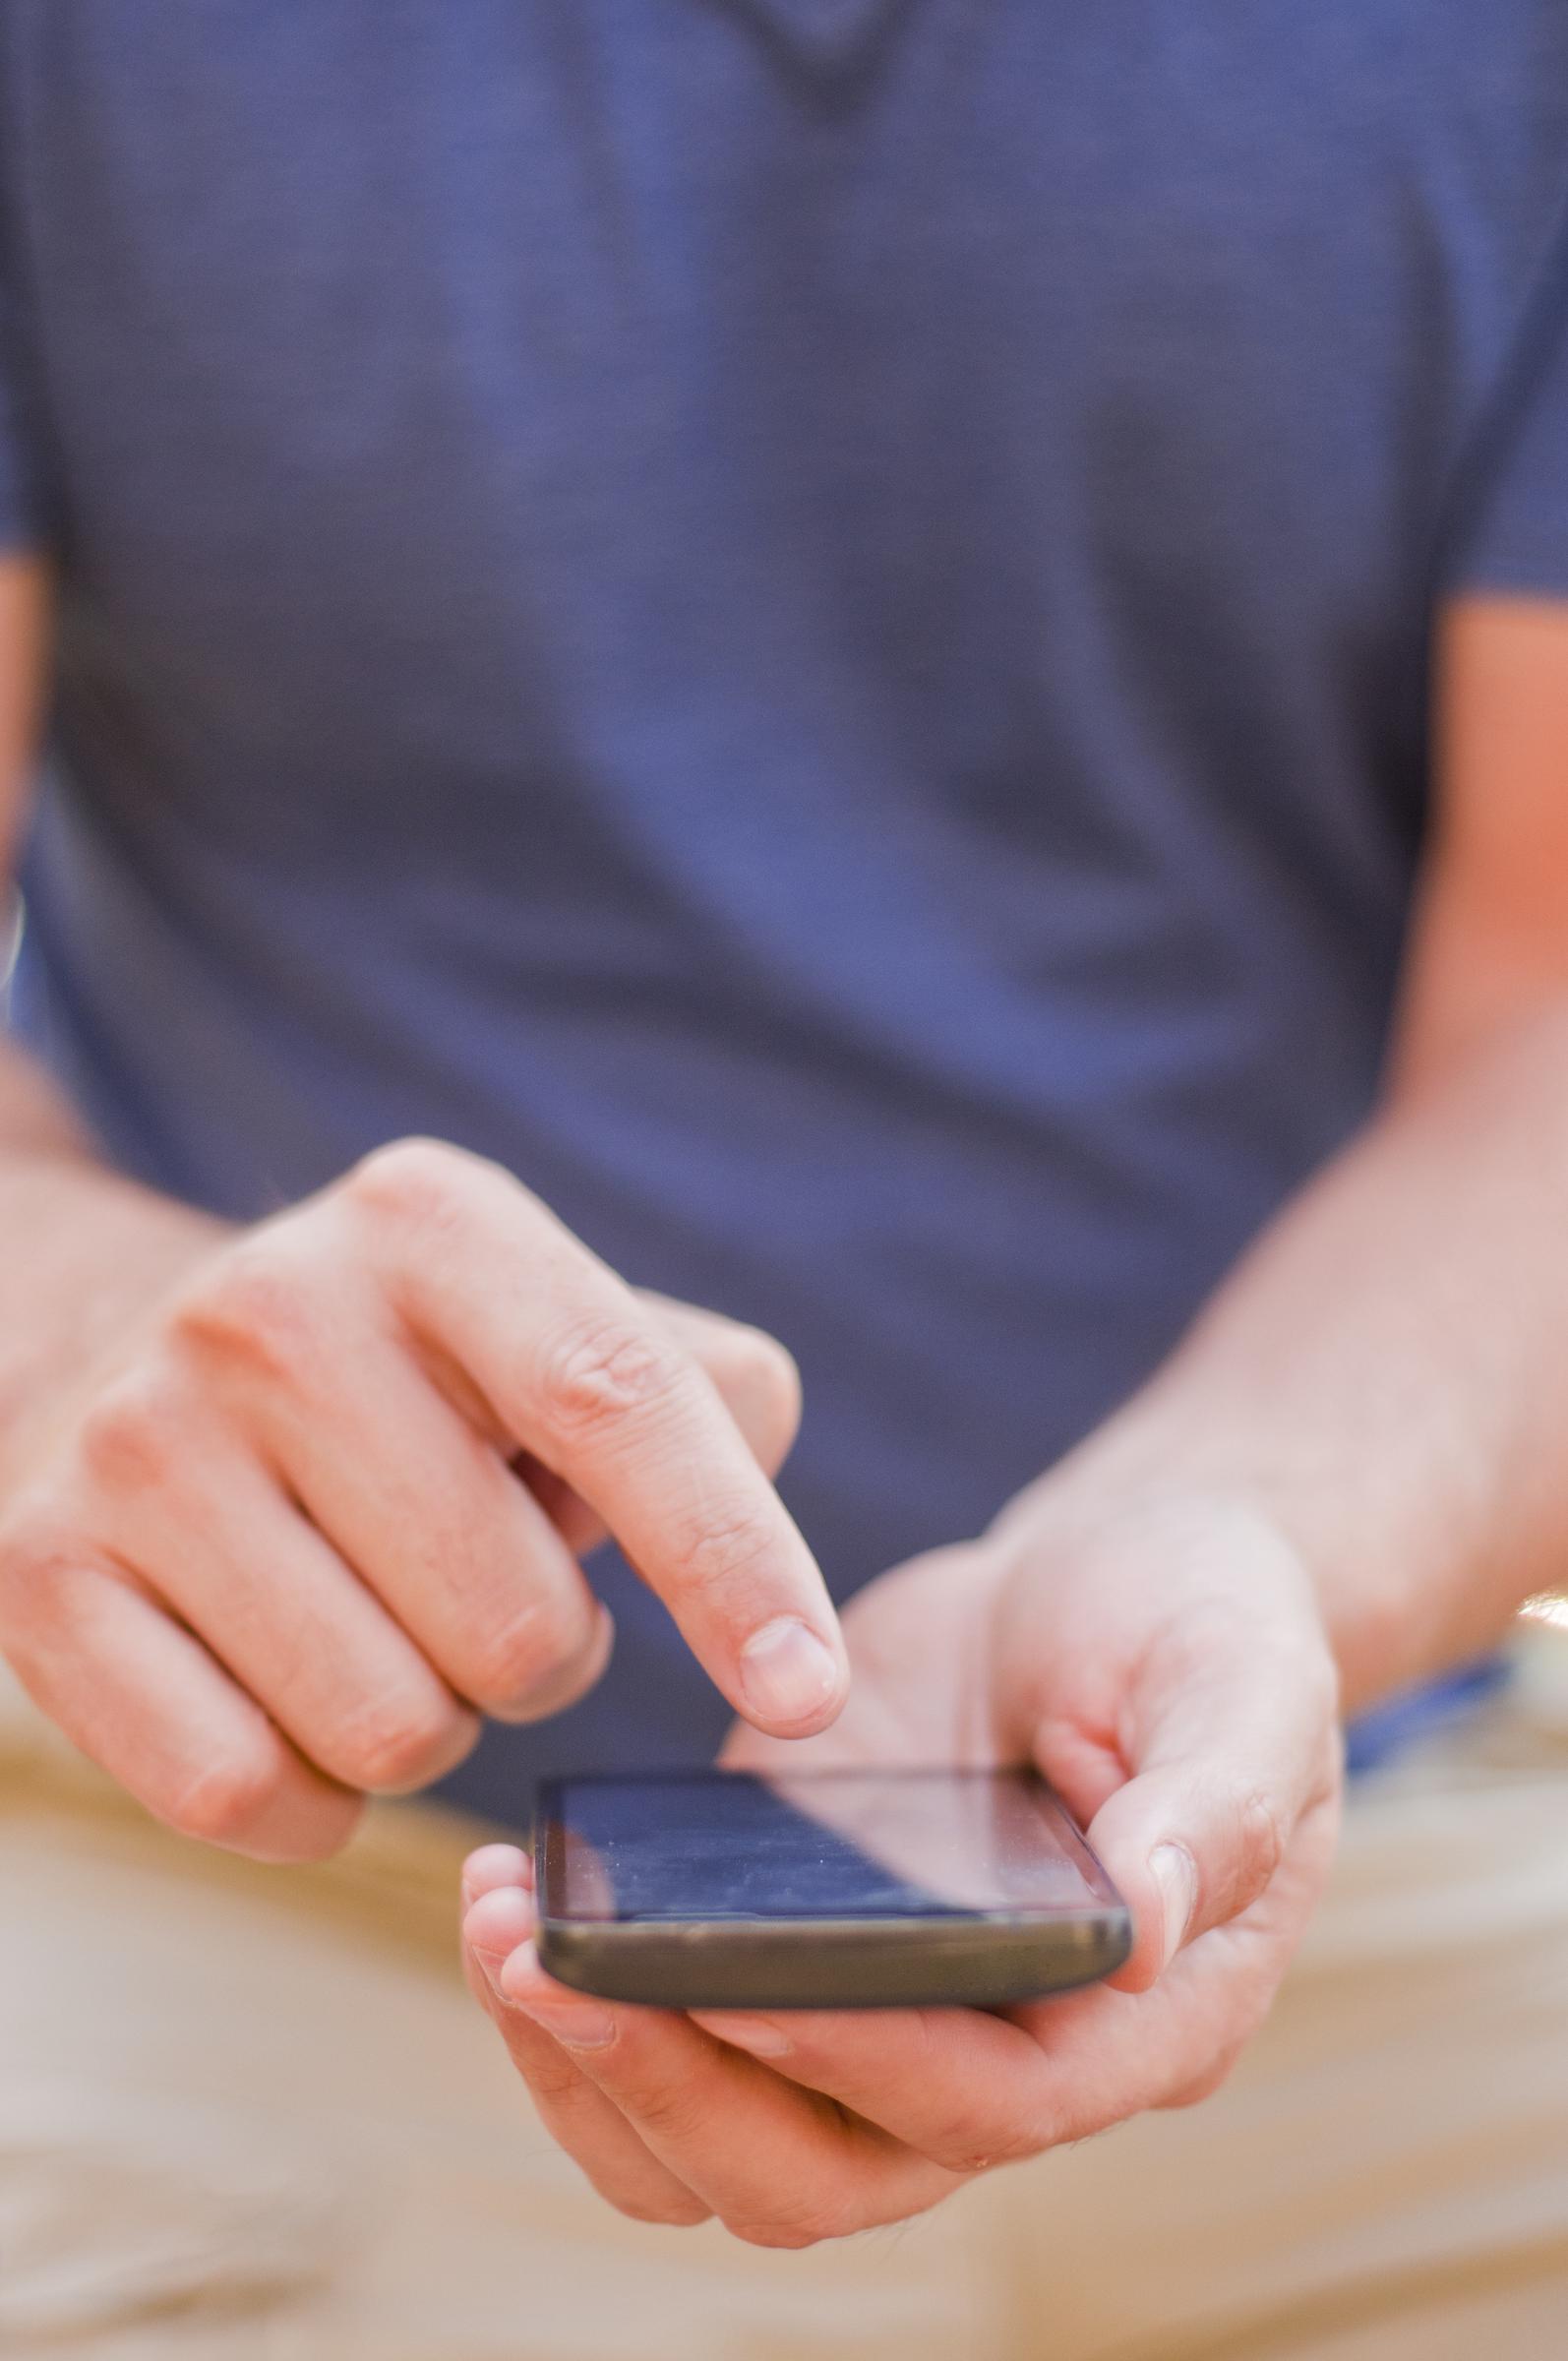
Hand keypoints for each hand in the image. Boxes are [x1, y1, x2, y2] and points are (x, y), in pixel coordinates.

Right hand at [0, 1139, 845, 1858]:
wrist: (121, 1358)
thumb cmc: (407, 1377)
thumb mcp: (550, 1321)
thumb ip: (702, 1402)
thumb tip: (776, 1599)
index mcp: (432, 1222)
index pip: (620, 1400)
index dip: (734, 1563)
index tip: (811, 1699)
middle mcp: (270, 1309)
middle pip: (518, 1623)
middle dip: (546, 1651)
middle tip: (484, 1582)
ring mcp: (137, 1444)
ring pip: (395, 1731)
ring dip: (434, 1720)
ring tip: (386, 1617)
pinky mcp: (38, 1578)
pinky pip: (250, 1796)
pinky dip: (313, 1795)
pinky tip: (295, 1692)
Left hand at [462, 1486, 1341, 2243]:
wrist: (1114, 1581)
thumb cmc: (1204, 1626)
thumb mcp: (1242, 1678)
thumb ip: (1216, 1796)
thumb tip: (1150, 1917)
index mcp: (1138, 2022)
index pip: (993, 2103)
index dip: (861, 2059)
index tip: (728, 1980)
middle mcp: (1005, 2060)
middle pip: (823, 2177)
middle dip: (674, 2088)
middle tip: (538, 1960)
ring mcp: (886, 2020)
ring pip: (722, 2153)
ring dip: (595, 2074)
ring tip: (496, 1927)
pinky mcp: (794, 1960)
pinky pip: (676, 2052)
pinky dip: (584, 2015)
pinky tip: (520, 1898)